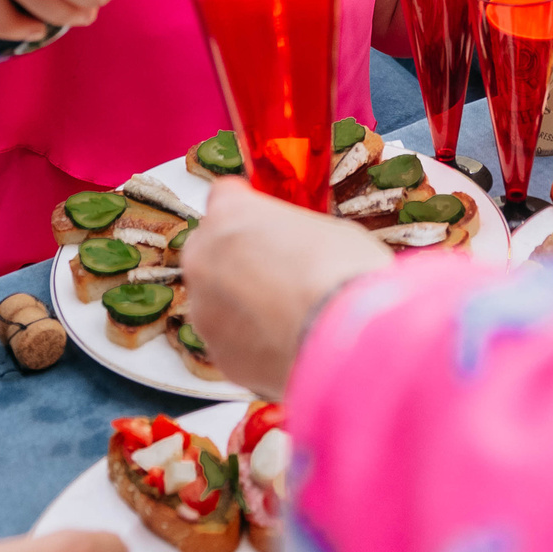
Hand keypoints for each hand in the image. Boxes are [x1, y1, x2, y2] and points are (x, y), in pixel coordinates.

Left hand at [183, 179, 390, 397]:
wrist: (348, 338)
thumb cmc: (343, 274)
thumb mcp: (326, 229)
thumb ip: (289, 234)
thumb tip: (294, 247)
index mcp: (229, 214)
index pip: (225, 197)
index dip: (248, 208)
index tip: (262, 220)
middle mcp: (204, 258)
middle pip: (212, 251)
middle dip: (240, 260)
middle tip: (282, 272)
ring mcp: (205, 310)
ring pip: (219, 301)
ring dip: (244, 304)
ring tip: (290, 315)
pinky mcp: (219, 354)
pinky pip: (233, 341)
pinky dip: (253, 341)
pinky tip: (289, 341)